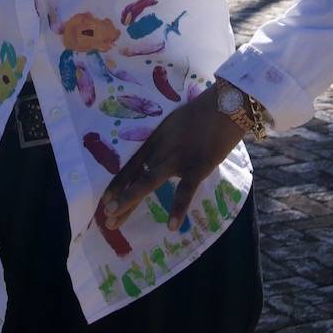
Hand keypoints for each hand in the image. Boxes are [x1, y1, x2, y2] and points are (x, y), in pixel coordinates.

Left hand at [96, 86, 246, 229]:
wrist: (227, 106)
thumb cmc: (204, 113)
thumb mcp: (175, 123)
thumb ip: (163, 140)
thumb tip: (156, 156)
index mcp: (155, 139)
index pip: (131, 163)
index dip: (117, 181)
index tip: (105, 198)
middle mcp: (161, 149)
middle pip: (135, 175)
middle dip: (120, 197)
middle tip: (105, 217)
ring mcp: (177, 158)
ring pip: (149, 181)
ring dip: (130, 199)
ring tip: (116, 219)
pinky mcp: (198, 167)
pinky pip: (185, 191)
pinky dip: (178, 209)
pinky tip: (171, 227)